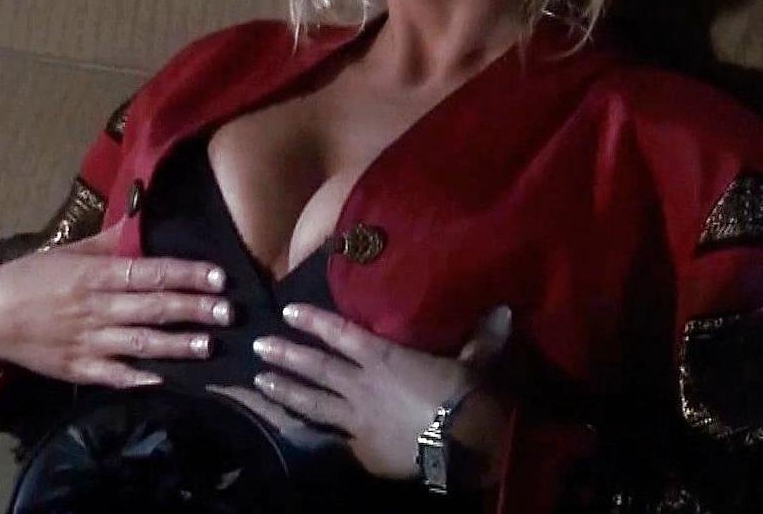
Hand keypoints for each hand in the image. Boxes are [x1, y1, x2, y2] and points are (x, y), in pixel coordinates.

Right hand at [0, 220, 232, 387]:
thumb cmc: (29, 278)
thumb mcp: (67, 251)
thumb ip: (108, 241)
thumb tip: (141, 220)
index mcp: (93, 274)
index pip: (149, 272)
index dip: (185, 274)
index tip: (217, 275)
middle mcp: (95, 307)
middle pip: (152, 308)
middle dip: (193, 310)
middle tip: (228, 311)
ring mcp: (88, 341)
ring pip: (141, 343)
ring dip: (177, 345)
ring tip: (209, 345)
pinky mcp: (79, 369)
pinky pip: (115, 374)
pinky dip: (140, 378)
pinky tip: (167, 380)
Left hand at [250, 303, 515, 481]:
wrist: (462, 444)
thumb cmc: (465, 396)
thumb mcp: (474, 363)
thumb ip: (480, 339)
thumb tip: (504, 311)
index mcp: (384, 358)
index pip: (341, 334)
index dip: (314, 321)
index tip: (288, 312)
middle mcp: (362, 386)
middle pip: (317, 368)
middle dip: (286, 356)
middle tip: (258, 347)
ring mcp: (358, 420)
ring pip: (313, 403)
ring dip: (285, 391)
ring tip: (259, 382)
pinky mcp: (361, 450)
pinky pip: (331, 440)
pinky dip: (311, 435)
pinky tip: (288, 433)